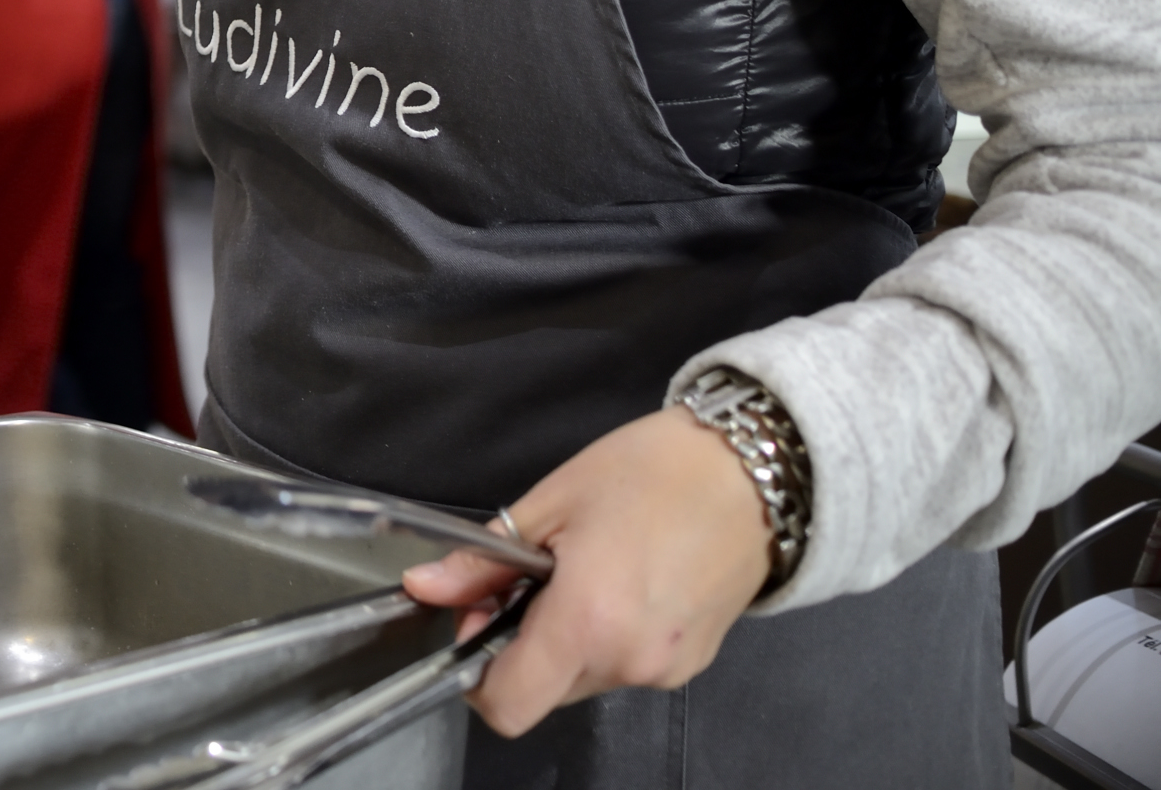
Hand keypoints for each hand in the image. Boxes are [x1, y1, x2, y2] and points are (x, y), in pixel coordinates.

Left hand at [401, 406, 771, 736]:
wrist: (754, 473)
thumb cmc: (654, 474)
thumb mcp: (551, 504)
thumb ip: (483, 561)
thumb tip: (425, 587)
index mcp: (587, 625)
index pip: (506, 705)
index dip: (474, 671)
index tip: (478, 619)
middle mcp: (629, 663)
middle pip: (542, 690)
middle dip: (521, 643)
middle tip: (530, 578)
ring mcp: (666, 670)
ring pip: (583, 679)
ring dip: (565, 640)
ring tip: (583, 571)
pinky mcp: (691, 664)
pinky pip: (624, 666)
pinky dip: (606, 638)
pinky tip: (621, 583)